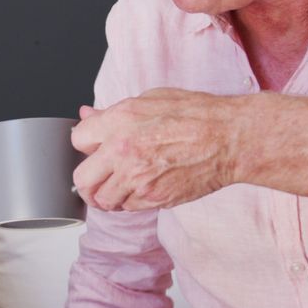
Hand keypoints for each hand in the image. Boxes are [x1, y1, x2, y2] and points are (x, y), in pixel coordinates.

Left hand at [70, 88, 240, 211]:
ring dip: (108, 195)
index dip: (86, 144)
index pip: (77, 140)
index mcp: (119, 122)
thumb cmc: (196, 114)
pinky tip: (144, 187)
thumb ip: (113, 113)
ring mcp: (138, 179)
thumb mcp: (150, 100)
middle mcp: (123, 152)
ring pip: (103, 201)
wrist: (229, 138)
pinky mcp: (154, 198)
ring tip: (121, 185)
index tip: (94, 147)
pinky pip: (129, 208)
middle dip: (87, 180)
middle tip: (97, 178)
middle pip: (82, 180)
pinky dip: (132, 201)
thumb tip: (89, 115)